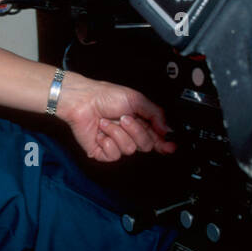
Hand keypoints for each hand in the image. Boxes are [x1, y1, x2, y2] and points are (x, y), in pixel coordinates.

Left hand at [56, 74, 176, 161]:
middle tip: (124, 118)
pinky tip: (101, 132)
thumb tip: (167, 128)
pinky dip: (107, 141)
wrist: (82, 101)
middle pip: (146, 145)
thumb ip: (155, 114)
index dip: (165, 144)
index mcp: (139, 122)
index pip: (157, 138)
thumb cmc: (104, 96)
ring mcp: (116, 143)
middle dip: (136, 131)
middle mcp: (129, 134)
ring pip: (130, 149)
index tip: (170, 146)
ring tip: (107, 122)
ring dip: (117, 133)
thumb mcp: (135, 99)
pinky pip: (114, 154)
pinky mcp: (103, 152)